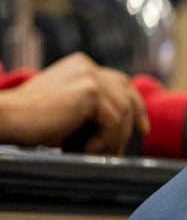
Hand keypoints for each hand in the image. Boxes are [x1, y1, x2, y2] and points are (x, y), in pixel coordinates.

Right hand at [0, 52, 147, 153]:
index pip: (120, 83)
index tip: (141, 128)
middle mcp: (87, 66)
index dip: (135, 105)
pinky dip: (103, 140)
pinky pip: (113, 122)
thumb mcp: (67, 107)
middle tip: (122, 149)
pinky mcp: (89, 92)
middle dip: (131, 124)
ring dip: (112, 138)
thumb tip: (122, 125)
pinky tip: (86, 149)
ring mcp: (89, 77)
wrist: (8, 118)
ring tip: (93, 153)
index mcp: (81, 66)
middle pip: (126, 95)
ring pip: (122, 113)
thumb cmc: (32, 120)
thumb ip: (90, 107)